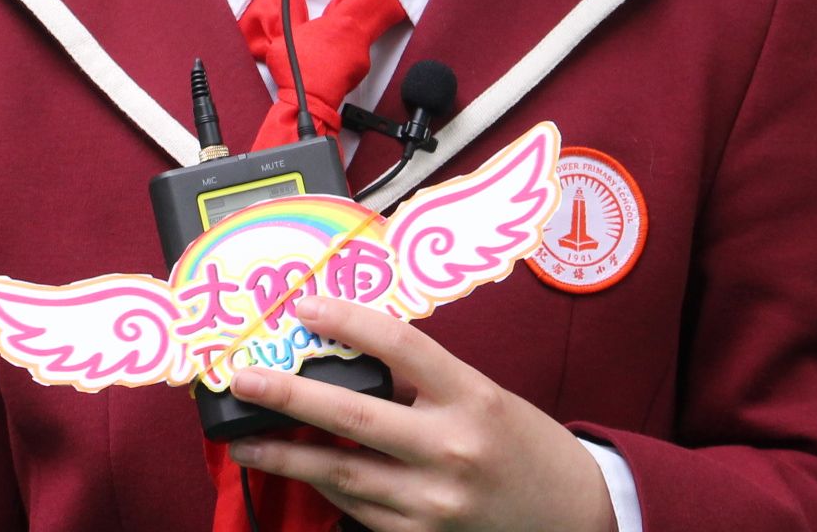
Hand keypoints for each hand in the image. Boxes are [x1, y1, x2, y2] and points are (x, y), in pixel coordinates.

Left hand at [226, 295, 615, 531]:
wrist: (573, 514)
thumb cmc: (523, 445)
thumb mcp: (484, 397)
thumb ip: (424, 382)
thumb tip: (352, 358)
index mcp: (471, 398)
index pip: (400, 346)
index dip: (347, 321)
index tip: (304, 305)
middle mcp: (452, 448)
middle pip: (355, 414)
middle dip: (289, 396)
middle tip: (243, 379)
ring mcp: (435, 501)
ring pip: (343, 473)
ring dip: (286, 457)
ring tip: (244, 440)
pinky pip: (360, 511)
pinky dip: (327, 489)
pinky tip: (300, 473)